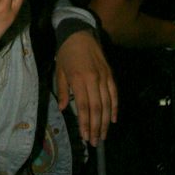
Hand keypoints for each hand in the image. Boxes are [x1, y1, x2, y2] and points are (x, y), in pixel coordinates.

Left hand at [55, 30, 117, 146]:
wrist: (78, 33)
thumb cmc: (65, 52)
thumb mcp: (59, 70)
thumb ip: (63, 90)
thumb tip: (64, 108)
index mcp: (78, 79)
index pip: (83, 107)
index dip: (85, 123)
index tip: (85, 136)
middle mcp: (93, 80)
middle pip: (97, 109)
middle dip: (96, 127)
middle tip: (94, 141)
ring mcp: (103, 77)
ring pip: (107, 104)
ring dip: (105, 121)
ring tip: (103, 135)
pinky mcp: (110, 74)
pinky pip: (114, 94)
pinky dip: (115, 107)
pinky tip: (113, 119)